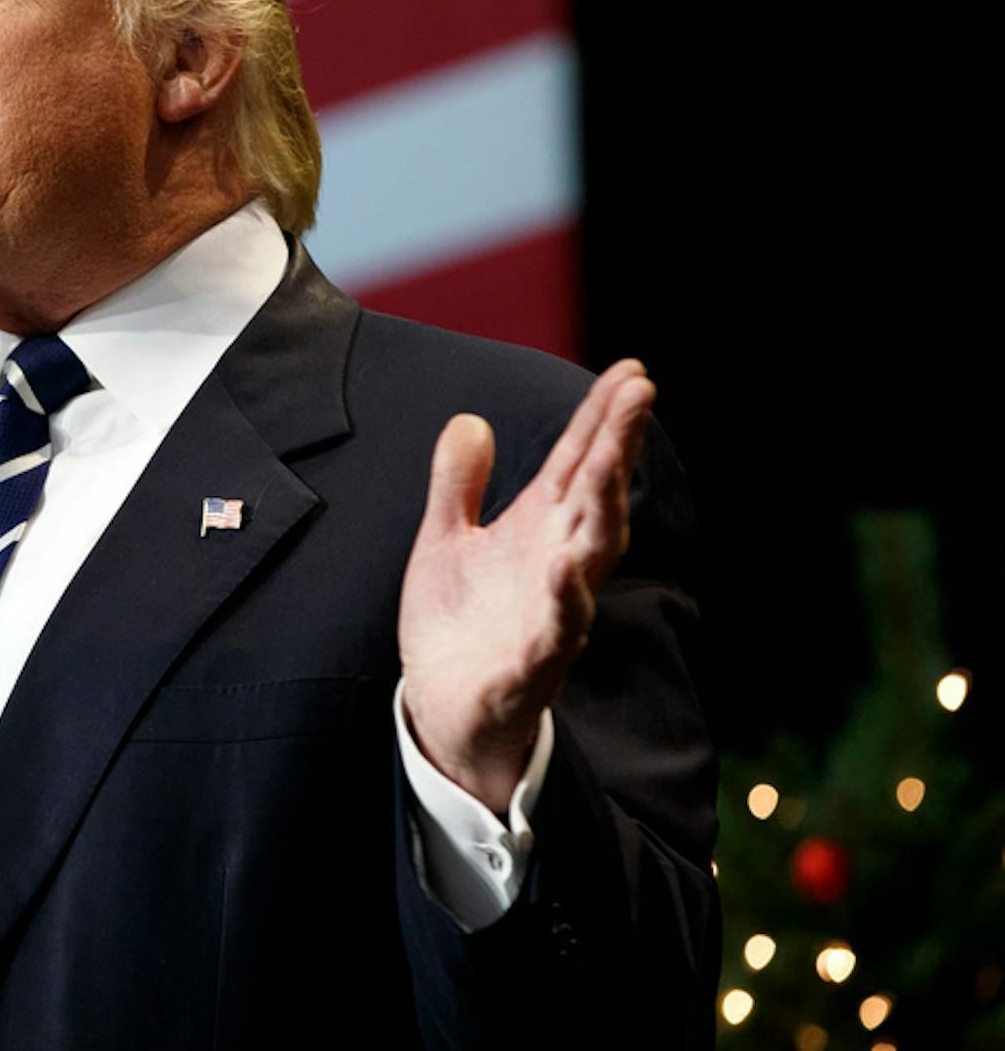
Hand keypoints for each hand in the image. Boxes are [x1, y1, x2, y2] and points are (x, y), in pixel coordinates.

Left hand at [397, 360, 655, 812]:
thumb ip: (459, 484)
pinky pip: (551, 637)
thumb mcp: (447, 540)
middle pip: (594, 499)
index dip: (603, 419)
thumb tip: (469, 419)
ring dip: (599, 518)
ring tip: (607, 471)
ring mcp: (549, 616)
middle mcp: (556, 565)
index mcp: (539, 531)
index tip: (632, 372)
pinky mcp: (528, 666)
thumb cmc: (458, 621)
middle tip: (638, 394)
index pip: (578, 464)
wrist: (443, 707)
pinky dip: (560, 608)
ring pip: (586, 563)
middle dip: (615, 449)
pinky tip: (564, 576)